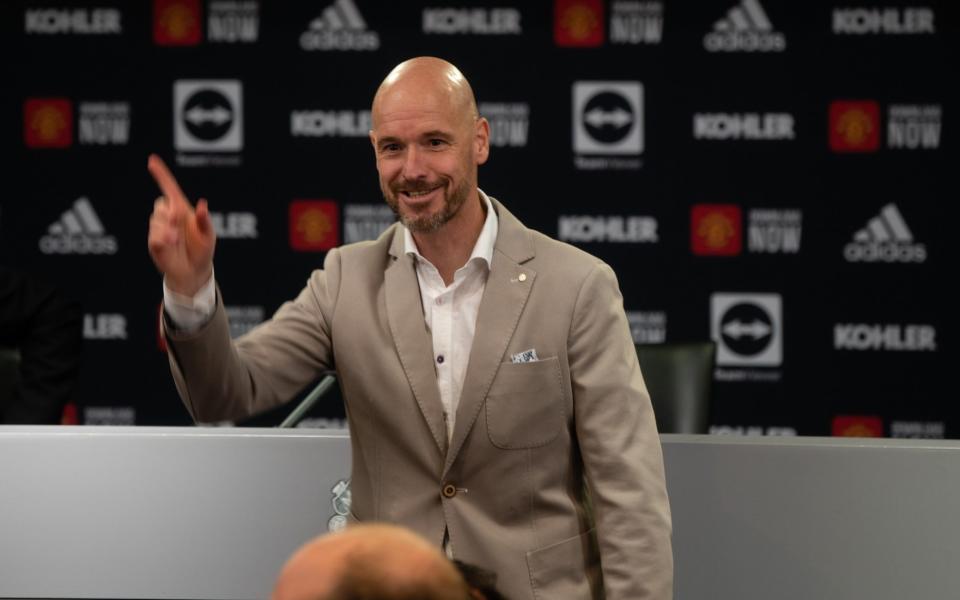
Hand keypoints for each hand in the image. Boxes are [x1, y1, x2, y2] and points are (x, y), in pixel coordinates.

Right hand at [146, 154, 215, 295]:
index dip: (161, 175)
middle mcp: (169, 217)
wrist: (195, 271)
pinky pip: (153, 235)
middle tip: (177, 219)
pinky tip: (170, 243)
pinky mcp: (154, 242)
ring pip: (156, 219)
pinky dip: (161, 238)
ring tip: (176, 239)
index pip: (169, 188)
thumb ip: (205, 220)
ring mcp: (160, 229)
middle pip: (161, 203)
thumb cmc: (203, 250)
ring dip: (167, 227)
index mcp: (182, 210)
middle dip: (169, 209)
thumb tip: (202, 204)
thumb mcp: (209, 235)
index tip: (152, 160)